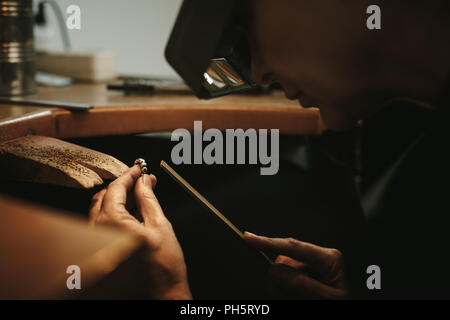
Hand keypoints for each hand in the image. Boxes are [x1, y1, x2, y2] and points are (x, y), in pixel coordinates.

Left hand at [89, 165, 191, 299]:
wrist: (161, 293)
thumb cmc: (162, 267)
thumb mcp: (159, 225)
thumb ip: (148, 199)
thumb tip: (144, 181)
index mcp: (111, 224)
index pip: (116, 189)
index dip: (130, 175)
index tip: (139, 169)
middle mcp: (97, 233)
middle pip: (105, 196)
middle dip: (124, 185)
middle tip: (142, 180)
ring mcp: (96, 243)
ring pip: (101, 209)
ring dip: (118, 198)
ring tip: (139, 194)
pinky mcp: (99, 251)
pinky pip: (101, 224)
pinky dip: (114, 213)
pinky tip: (131, 212)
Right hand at [244, 232, 348, 298]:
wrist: (371, 304)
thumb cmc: (353, 301)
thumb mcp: (328, 298)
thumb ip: (301, 284)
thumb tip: (275, 270)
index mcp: (329, 259)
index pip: (292, 246)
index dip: (267, 242)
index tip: (248, 238)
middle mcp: (321, 260)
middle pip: (285, 262)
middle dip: (279, 279)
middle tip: (285, 297)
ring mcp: (315, 270)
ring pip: (284, 273)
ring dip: (283, 289)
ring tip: (296, 299)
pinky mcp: (310, 279)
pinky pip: (288, 282)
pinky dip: (287, 291)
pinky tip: (296, 297)